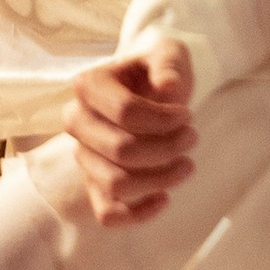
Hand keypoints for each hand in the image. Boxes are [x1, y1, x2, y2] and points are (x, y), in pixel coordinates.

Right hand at [65, 37, 196, 226]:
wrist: (147, 89)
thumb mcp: (168, 56)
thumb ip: (168, 66)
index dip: (163, 120)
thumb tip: (168, 88)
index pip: (125, 112)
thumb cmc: (157, 71)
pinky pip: (107, 213)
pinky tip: (164, 199)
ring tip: (187, 164)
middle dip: (166, 148)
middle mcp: (77, 121)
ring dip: (160, 179)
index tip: (188, 115)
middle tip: (192, 137)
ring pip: (116, 184)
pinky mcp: (94, 184)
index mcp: (89, 85)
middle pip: (121, 150)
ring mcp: (83, 156)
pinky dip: (136, 213)